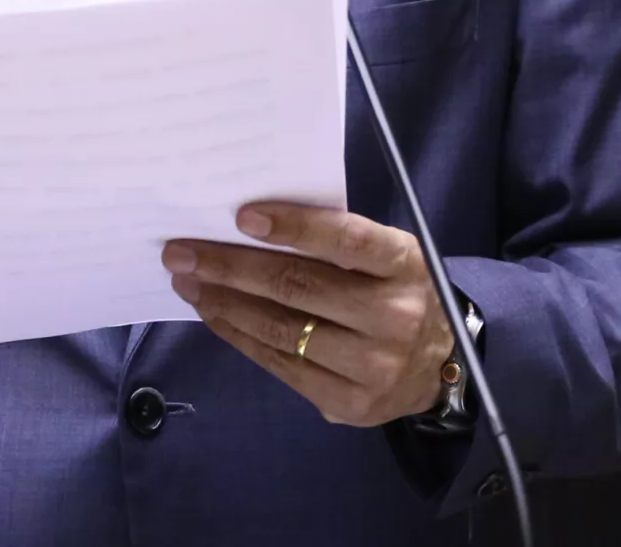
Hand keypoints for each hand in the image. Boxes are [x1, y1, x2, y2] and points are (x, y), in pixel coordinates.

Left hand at [163, 203, 450, 426]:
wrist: (438, 365)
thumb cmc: (395, 291)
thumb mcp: (386, 257)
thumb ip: (336, 242)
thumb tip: (247, 226)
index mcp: (405, 264)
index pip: (346, 239)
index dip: (294, 227)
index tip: (241, 216)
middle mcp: (395, 316)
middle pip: (299, 286)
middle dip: (231, 266)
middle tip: (181, 252)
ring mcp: (374, 366)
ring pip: (282, 330)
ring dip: (225, 303)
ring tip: (188, 282)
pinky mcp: (350, 404)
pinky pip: (281, 366)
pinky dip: (241, 337)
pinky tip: (216, 315)